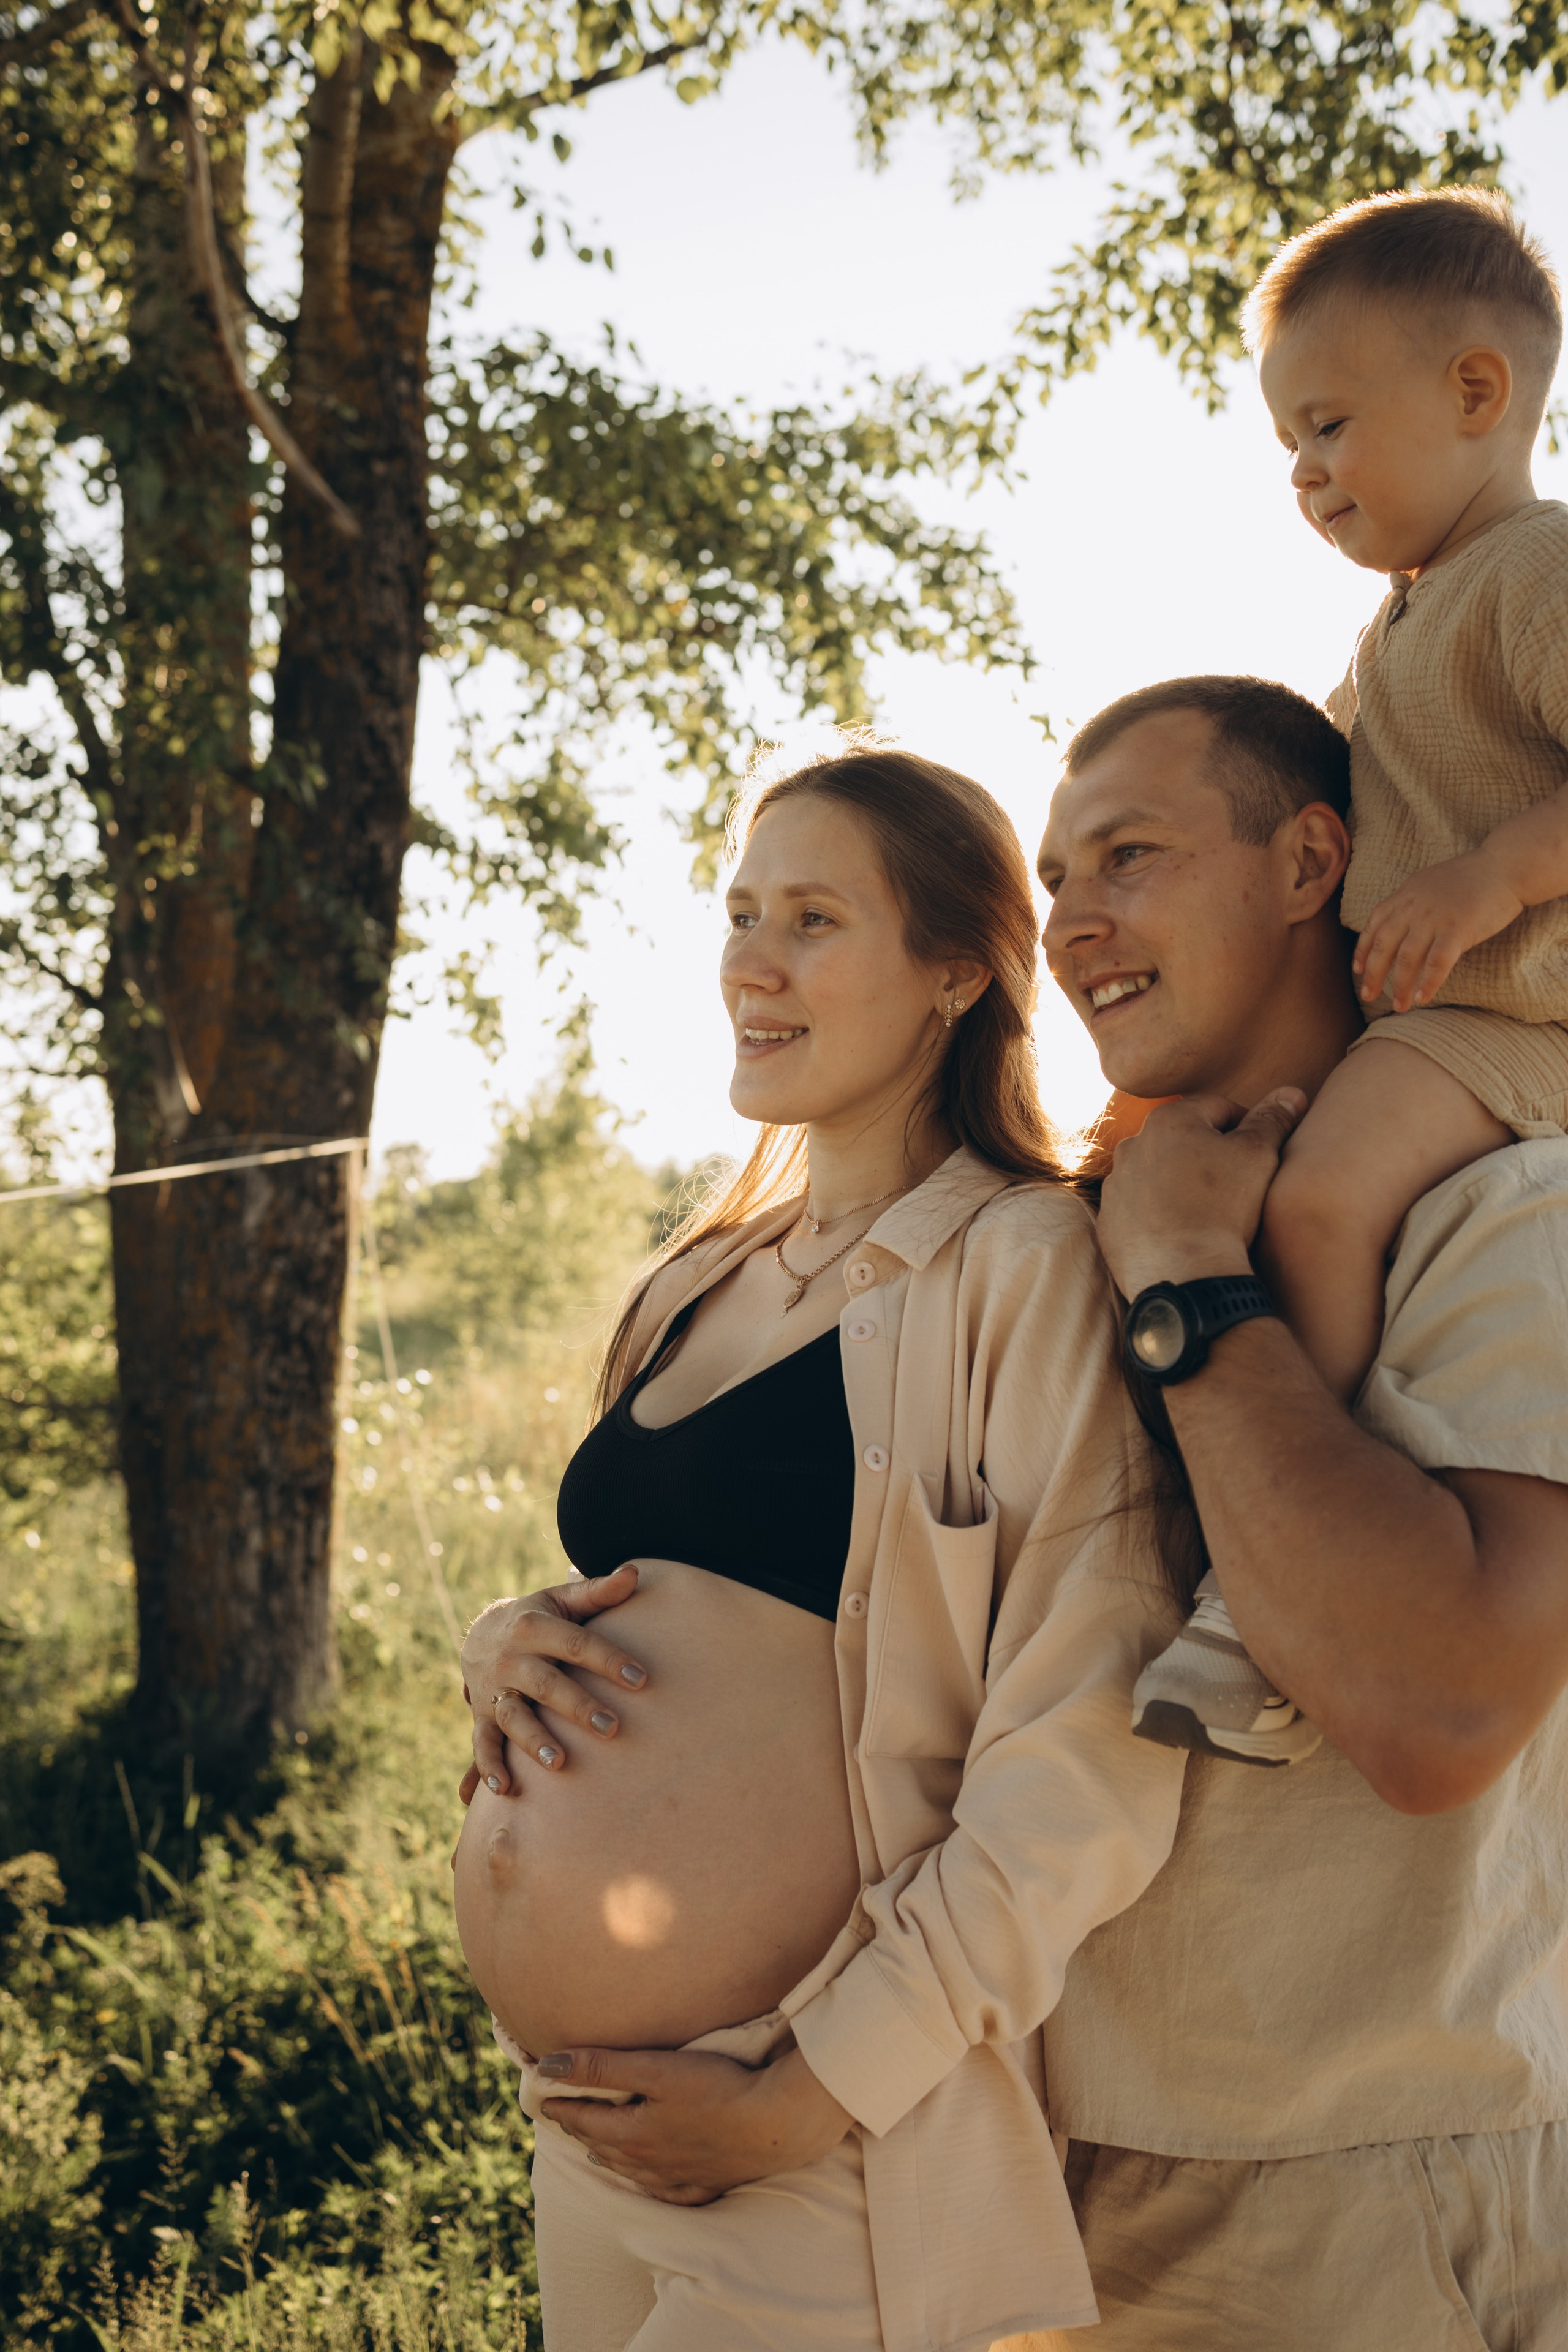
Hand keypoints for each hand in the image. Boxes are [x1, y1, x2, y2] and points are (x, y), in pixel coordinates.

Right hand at [458, 1565, 647, 1799]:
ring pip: (513, 1716)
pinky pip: (482, 1743)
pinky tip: (505, 1789)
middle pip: (547, 1684)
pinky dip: (488, 1767)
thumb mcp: (562, 1600)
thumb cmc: (539, 1617)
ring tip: (560, 1763)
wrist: (480, 1633)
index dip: (609, 1660)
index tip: (641, 1680)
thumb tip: (634, 1573)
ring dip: (533, 1741)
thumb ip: (598, 1591)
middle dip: (578, 1707)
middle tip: (612, 1729)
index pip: (576, 1644)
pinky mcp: (482, 1715)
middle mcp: (511, 1659)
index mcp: (534, 1626)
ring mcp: (494, 1689)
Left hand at [538, 2043, 850, 2204]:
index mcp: (633, 2133)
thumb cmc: (717, 2088)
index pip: (586, 2119)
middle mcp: (650, 2161)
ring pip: (631, 2170)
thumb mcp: (655, 2069)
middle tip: (565, 2117)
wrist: (776, 2125)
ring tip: (595, 2147)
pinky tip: (649, 2182)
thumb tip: (546, 2066)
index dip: (563, 2106)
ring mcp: (679, 2176)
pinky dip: (649, 2184)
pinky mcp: (708, 2183)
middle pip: (604, 2145)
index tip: (544, 2098)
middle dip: (581, 2129)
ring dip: (608, 2156)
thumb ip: (601, 2066)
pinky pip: (667, 2192)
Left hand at [1096, 1091, 1304, 1300]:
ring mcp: (1116, 1185)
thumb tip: (1291, 1094)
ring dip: (1181, 1182)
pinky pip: (1139, 1208)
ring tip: (1208, 1209)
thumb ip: (1272, 1119)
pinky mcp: (1110, 1222)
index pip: (1218, 1108)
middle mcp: (1132, 1146)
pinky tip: (1182, 1230)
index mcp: (1167, 1120)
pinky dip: (1159, 1213)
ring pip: (1158, 1173)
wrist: (1185, 1273)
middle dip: (1210, 1153)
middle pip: (1184, 1139)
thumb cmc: (1224, 1207)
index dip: (1247, 1125)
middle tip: (1237, 1181)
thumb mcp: (1258, 1156)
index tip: (1261, 1150)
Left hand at [1353, 850, 1522, 1013]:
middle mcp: (1414, 906)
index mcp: (1406, 895)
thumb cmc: (1472, 877)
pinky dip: (1428, 983)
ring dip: (1401, 985)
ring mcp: (1435, 918)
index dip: (1363, 949)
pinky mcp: (1458, 929)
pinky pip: (1437, 962)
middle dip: (1373, 974)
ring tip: (1400, 1006)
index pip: (1375, 924)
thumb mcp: (1430, 884)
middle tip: (1367, 996)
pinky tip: (1422, 998)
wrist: (1505, 866)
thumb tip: (1401, 928)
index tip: (1358, 971)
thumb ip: (1413, 904)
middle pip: (1385, 945)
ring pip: (1407, 958)